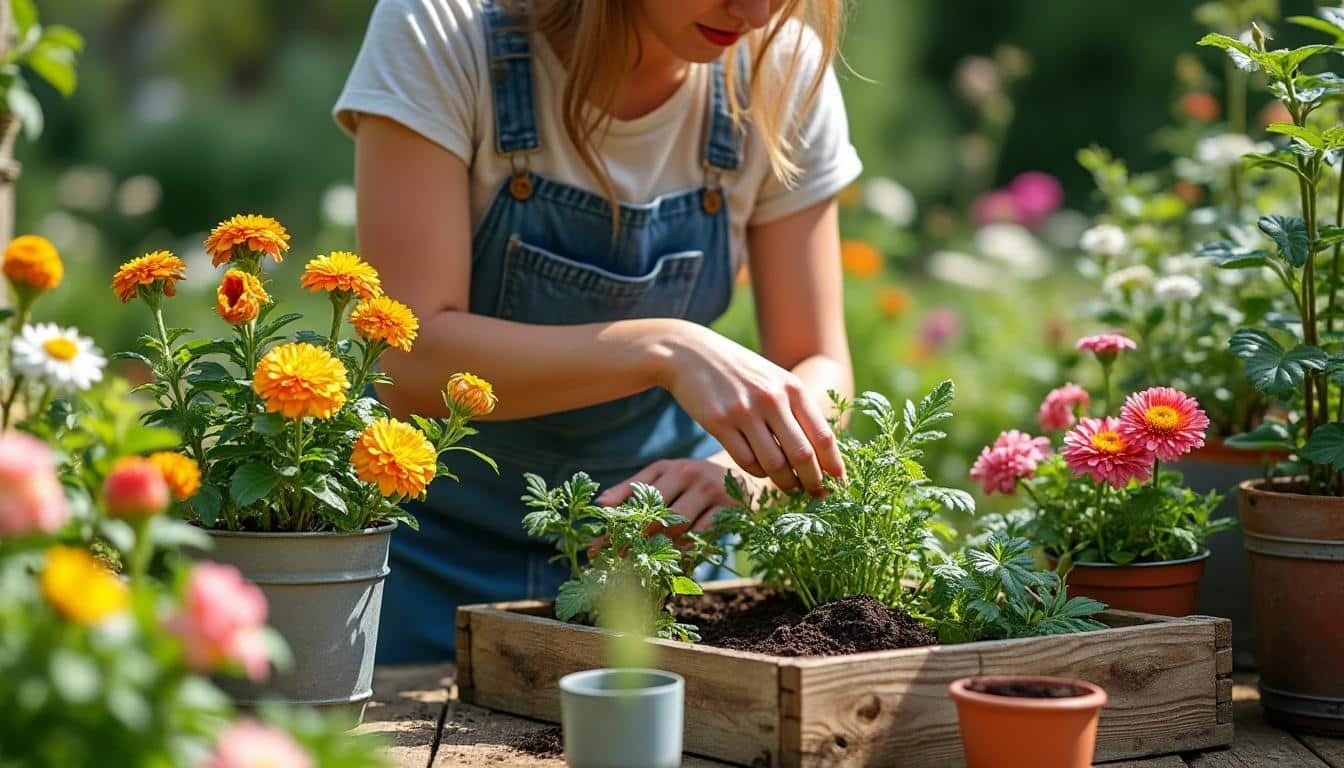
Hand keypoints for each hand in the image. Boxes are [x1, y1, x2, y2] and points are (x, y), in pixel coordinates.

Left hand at [589, 458, 767, 556]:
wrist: (745, 475)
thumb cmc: (694, 479)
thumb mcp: (665, 475)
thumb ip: (633, 488)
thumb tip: (600, 504)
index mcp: (667, 467)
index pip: (635, 497)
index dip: (614, 524)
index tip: (595, 548)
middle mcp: (688, 475)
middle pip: (654, 513)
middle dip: (632, 541)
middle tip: (614, 563)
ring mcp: (709, 491)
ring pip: (678, 525)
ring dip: (657, 550)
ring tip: (638, 568)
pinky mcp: (729, 508)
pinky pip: (703, 535)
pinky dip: (686, 550)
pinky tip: (673, 565)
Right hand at [654, 323, 844, 494]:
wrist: (691, 353)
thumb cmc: (739, 372)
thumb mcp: (773, 380)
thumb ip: (795, 409)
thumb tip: (820, 452)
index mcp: (792, 388)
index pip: (823, 436)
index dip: (834, 465)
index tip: (840, 484)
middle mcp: (772, 399)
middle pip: (803, 455)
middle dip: (813, 481)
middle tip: (815, 495)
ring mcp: (745, 411)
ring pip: (775, 464)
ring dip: (785, 483)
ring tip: (790, 488)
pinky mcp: (719, 422)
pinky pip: (746, 461)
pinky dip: (758, 472)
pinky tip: (761, 471)